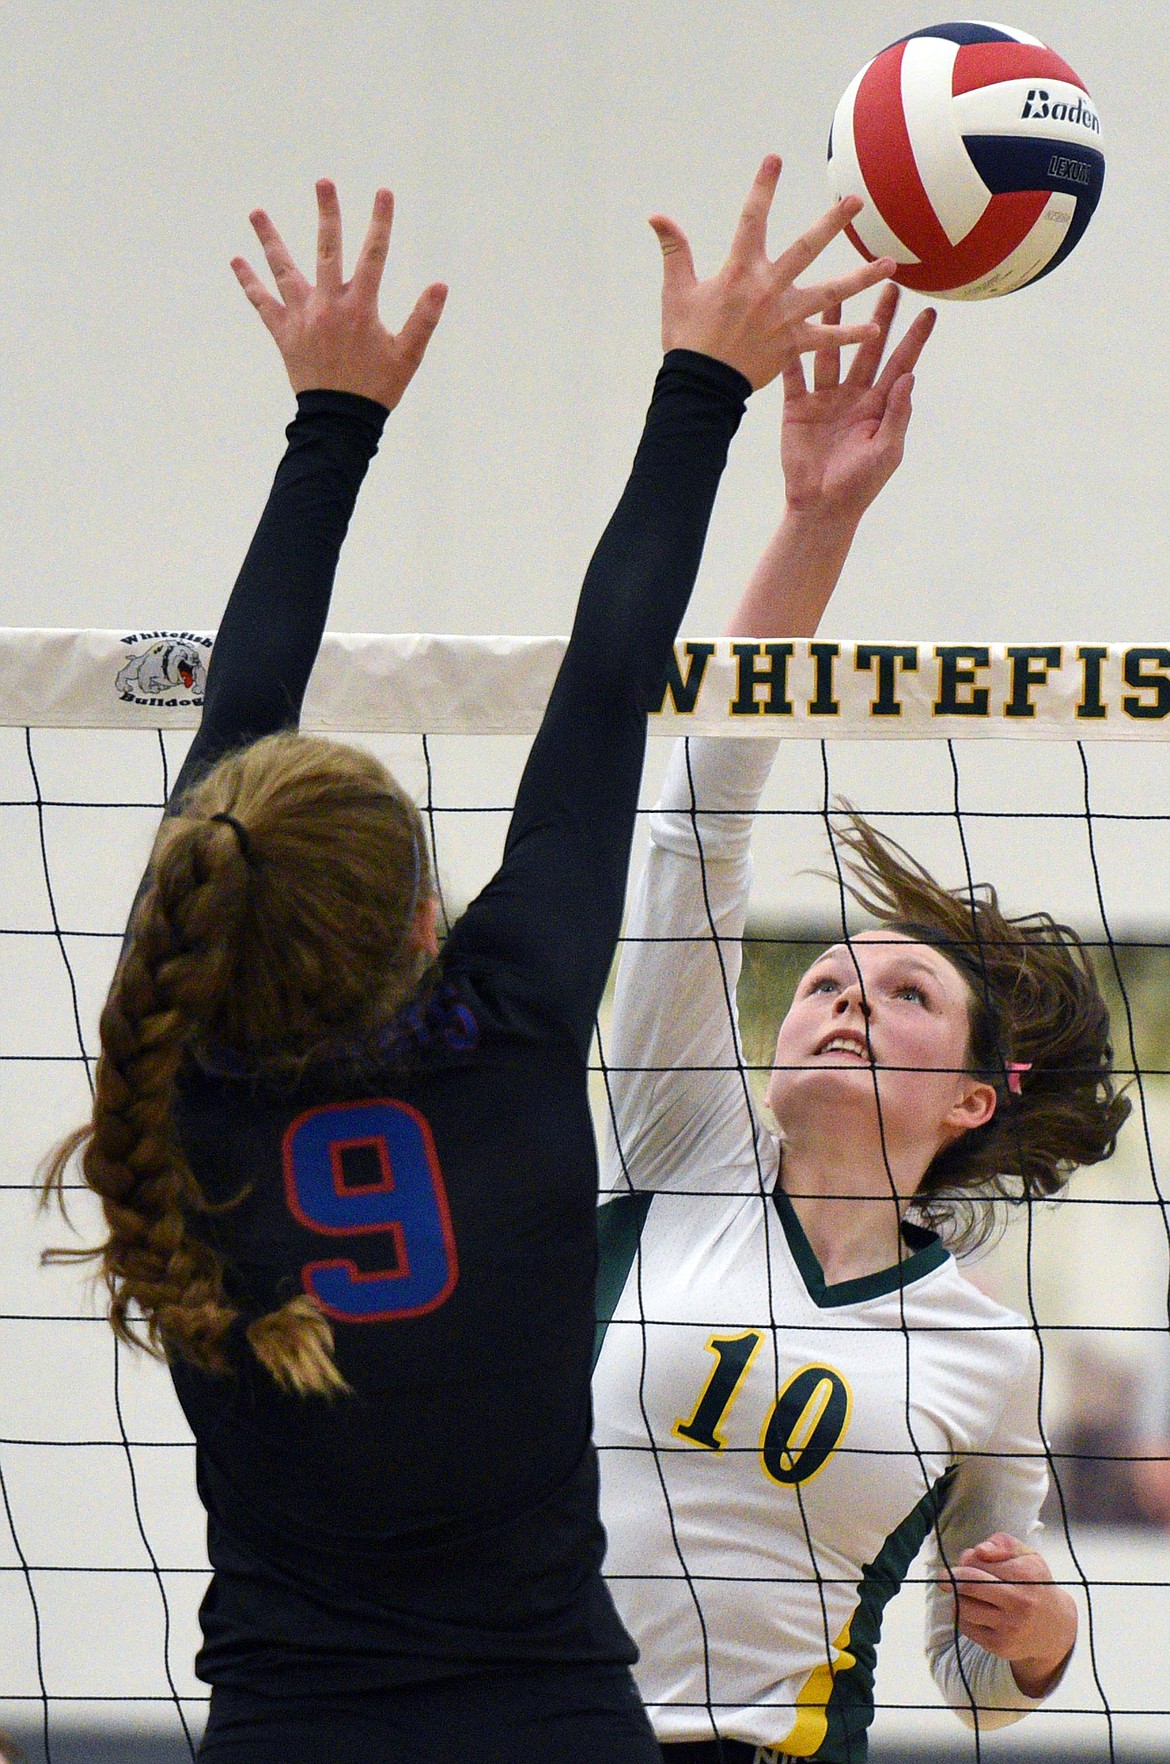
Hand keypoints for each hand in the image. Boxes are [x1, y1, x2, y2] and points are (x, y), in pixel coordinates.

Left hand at [231, 179, 447, 410]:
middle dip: (327, 213)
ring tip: (257, 212)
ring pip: (284, 269)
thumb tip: (441, 285)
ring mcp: (303, 317)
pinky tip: (236, 261)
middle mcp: (328, 304)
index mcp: (360, 307)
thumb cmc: (377, 388)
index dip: (380, 222)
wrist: (340, 421)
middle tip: (323, 182)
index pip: (374, 254)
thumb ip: (424, 319)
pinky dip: (249, 283)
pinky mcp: (284, 333)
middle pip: (327, 249)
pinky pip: (262, 303)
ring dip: (270, 239)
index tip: (383, 192)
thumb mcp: (408, 355)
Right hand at [649, 157, 895, 392]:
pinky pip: (828, 340)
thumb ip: (675, 251)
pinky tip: (875, 328)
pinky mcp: (792, 345)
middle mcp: (768, 289)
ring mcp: (784, 318)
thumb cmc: (687, 340)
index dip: (763, 188)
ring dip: (861, 278)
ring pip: (831, 293)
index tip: (776, 160)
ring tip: (890, 266)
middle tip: (856, 201)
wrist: (700, 387)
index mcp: (739, 271)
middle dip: (832, 223)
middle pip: (807, 248)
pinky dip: (850, 335)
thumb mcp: (676, 291)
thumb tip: (657, 217)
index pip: (752, 219)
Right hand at [780, 285, 935, 526]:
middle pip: (869, 347)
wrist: (820, 506)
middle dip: (879, 316)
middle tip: (889, 282)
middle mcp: (853, 395)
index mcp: (879, 406)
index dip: (914, 339)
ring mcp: (825, 399)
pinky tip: (792, 325)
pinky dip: (793, 352)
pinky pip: (795, 375)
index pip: (900, 364)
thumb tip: (910, 377)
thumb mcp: (886, 450)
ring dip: (834, 322)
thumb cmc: (859, 485)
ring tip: (836, 290)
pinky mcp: (798, 407)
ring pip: (831, 351)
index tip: (929, 312)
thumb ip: (897, 414)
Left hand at [947, 1533, 1077, 1697]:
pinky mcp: (999, 1646)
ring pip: (963, 1607)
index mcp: (1026, 1575)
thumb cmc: (1034, 1584)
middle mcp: (1020, 1602)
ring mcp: (1009, 1627)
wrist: (1054, 1628)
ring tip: (965, 1595)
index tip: (968, 1560)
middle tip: (943, 1578)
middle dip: (951, 1578)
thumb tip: (980, 1550)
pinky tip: (973, 1612)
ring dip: (957, 1597)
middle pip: (969, 1585)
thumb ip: (1003, 1543)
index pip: (979, 1561)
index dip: (968, 1559)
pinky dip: (962, 1616)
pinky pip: (966, 1627)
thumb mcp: (1027, 1556)